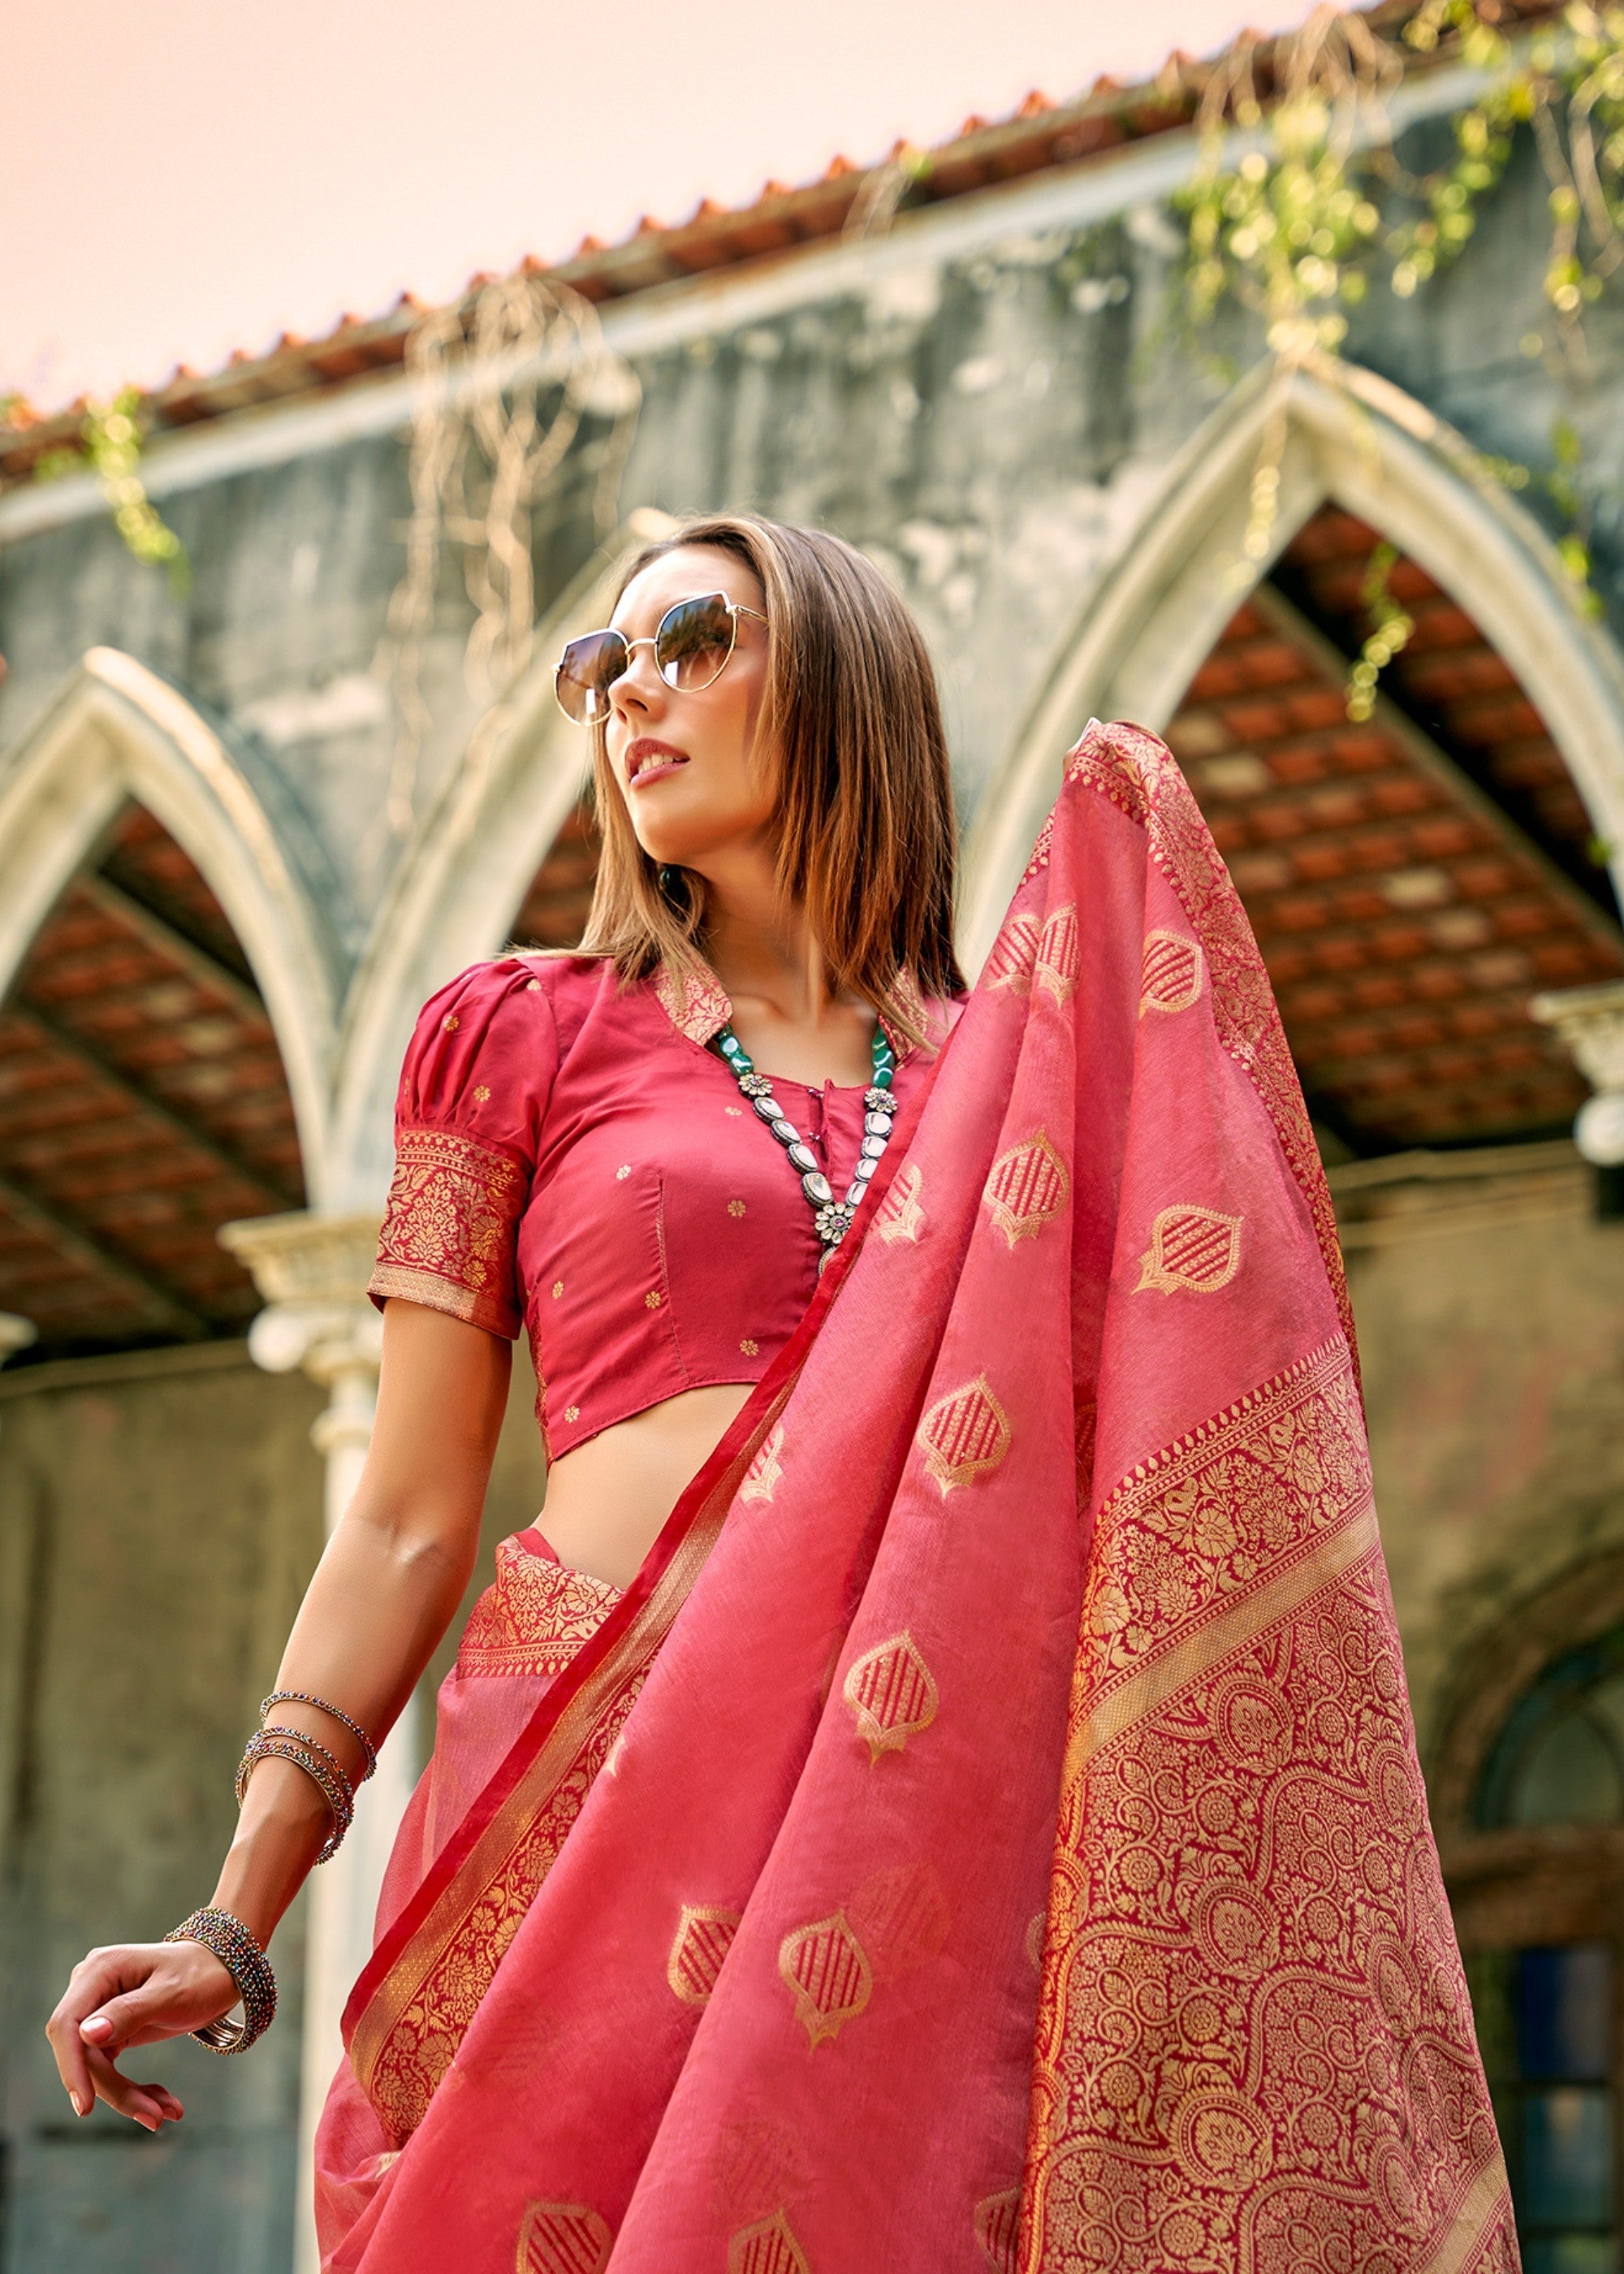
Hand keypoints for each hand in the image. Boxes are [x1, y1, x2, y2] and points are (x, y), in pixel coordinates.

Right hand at [46, 1940, 236, 2129]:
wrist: (222, 1972)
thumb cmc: (202, 1974)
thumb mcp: (172, 1994)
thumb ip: (129, 2011)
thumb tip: (86, 2035)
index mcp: (100, 1970)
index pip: (67, 2024)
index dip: (71, 2067)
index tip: (85, 2107)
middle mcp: (92, 1987)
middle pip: (82, 2052)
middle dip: (114, 2089)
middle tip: (153, 2116)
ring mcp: (99, 2009)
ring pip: (95, 2067)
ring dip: (126, 2095)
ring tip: (164, 2113)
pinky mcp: (109, 2030)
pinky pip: (109, 2067)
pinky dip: (132, 2088)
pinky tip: (160, 2101)